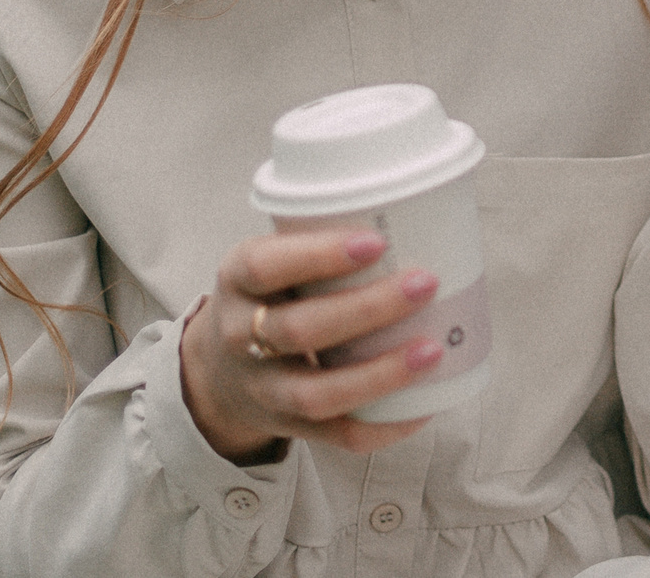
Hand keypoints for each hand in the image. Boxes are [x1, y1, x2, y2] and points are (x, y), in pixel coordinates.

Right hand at [179, 227, 445, 463]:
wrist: (217, 370)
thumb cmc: (269, 297)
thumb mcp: (271, 260)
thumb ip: (321, 241)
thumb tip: (423, 213)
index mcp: (238, 281)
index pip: (265, 267)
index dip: (318, 256)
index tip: (376, 242)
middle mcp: (242, 337)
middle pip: (300, 330)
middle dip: (368, 309)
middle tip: (426, 284)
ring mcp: (263, 389)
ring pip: (317, 393)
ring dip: (380, 374)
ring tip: (432, 351)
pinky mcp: (288, 426)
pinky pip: (338, 437)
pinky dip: (384, 425)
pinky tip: (424, 406)